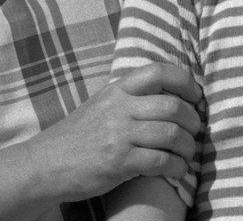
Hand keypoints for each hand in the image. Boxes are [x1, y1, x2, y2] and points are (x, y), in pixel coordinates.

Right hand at [25, 63, 201, 201]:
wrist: (45, 165)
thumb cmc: (77, 137)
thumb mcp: (100, 105)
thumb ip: (129, 97)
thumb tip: (168, 95)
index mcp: (117, 90)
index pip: (158, 72)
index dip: (186, 82)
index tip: (197, 96)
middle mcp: (119, 108)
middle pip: (173, 105)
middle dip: (193, 120)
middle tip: (196, 131)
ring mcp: (119, 135)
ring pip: (172, 134)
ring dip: (188, 146)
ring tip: (187, 153)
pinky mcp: (119, 162)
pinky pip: (161, 161)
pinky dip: (177, 167)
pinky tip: (176, 170)